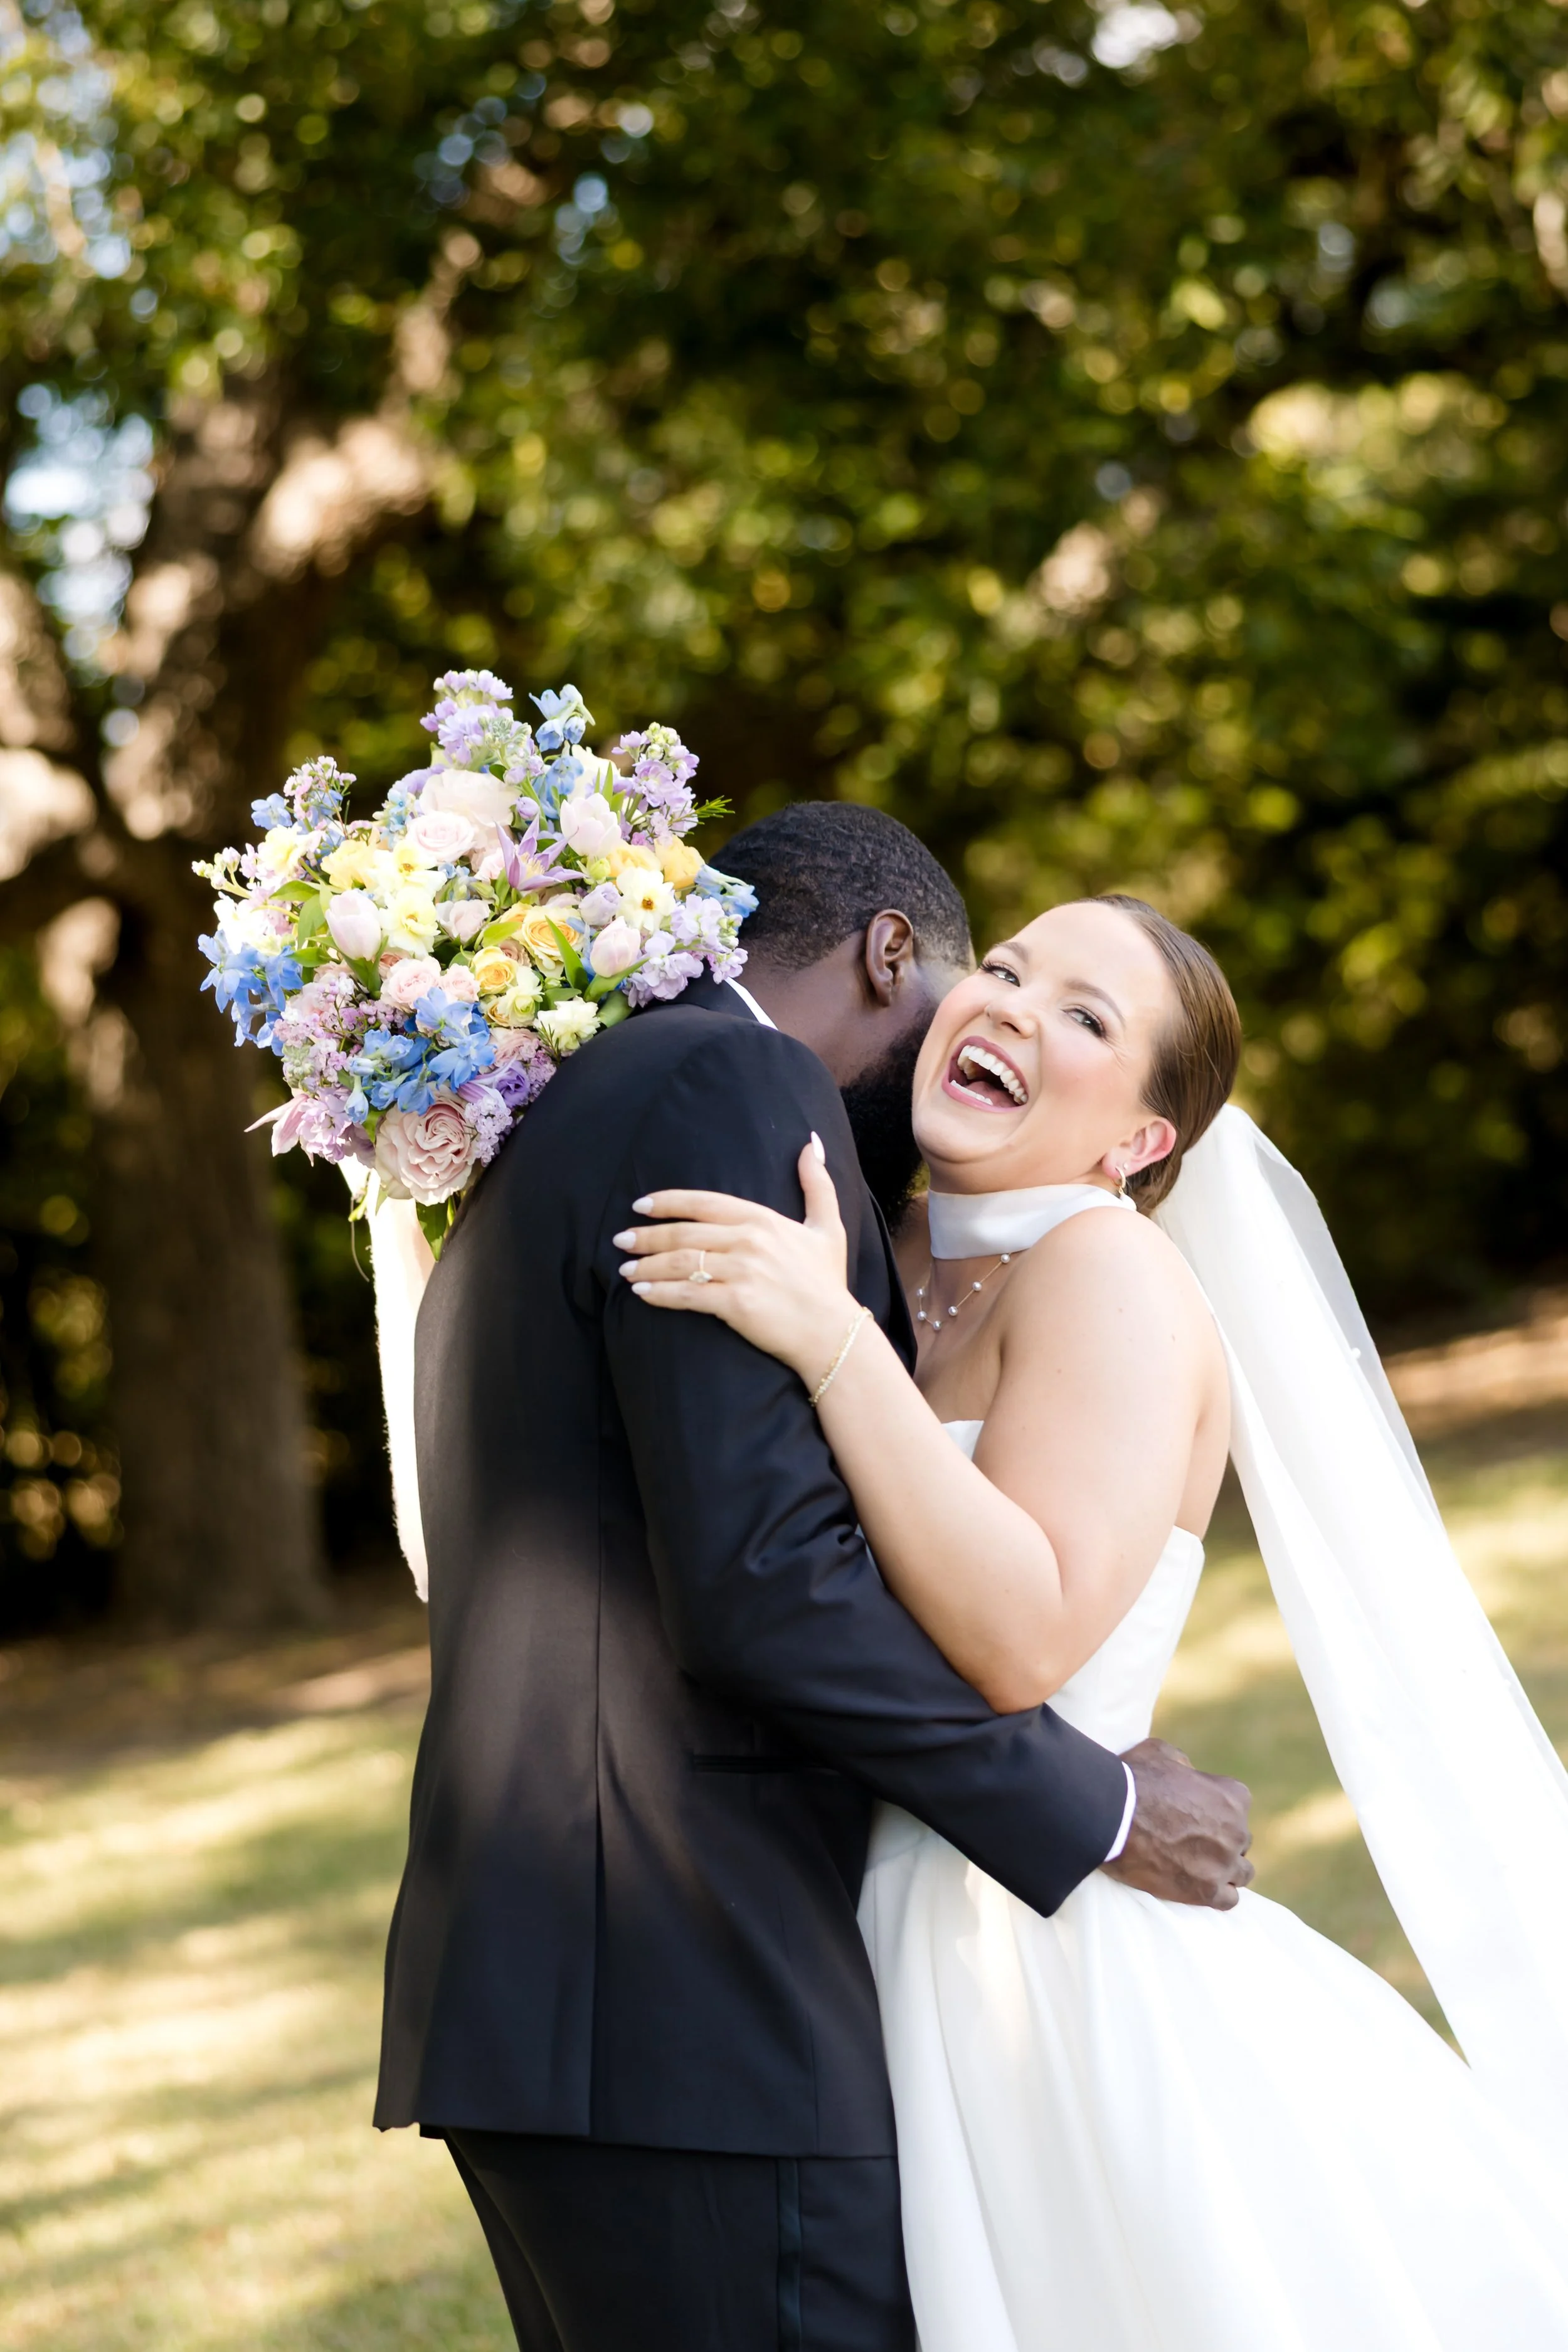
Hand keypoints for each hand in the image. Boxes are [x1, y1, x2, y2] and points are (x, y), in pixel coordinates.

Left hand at [615, 1139, 861, 1389]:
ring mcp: (740, 1271)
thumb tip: (810, 1143)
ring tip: (625, 1270)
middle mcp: (748, 1240)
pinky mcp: (734, 1303)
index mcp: (763, 1219)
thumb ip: (817, 1183)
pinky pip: (686, 1294)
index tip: (640, 1206)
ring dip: (647, 1266)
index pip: (704, 1202)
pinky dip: (659, 1293)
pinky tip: (641, 1294)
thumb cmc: (827, 1283)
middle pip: (684, 1232)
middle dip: (646, 1236)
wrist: (833, 1333)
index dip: (668, 1202)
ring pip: (680, 1262)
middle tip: (621, 1240)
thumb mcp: (828, 1227)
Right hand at [1102, 1737, 1253, 1910]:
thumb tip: (1187, 1771)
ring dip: (1226, 1871)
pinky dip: (1217, 1895)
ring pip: (1242, 1873)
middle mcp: (1236, 1831)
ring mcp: (1223, 1864)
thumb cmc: (1134, 1781)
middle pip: (1240, 1841)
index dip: (1218, 1810)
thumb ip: (1184, 1763)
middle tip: (1195, 1843)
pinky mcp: (1206, 1892)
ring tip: (1200, 1869)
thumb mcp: (1162, 1753)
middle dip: (1223, 1841)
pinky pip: (1228, 1900)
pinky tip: (1199, 1888)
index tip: (1199, 1814)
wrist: (1111, 1817)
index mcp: (1232, 1796)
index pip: (1239, 1804)